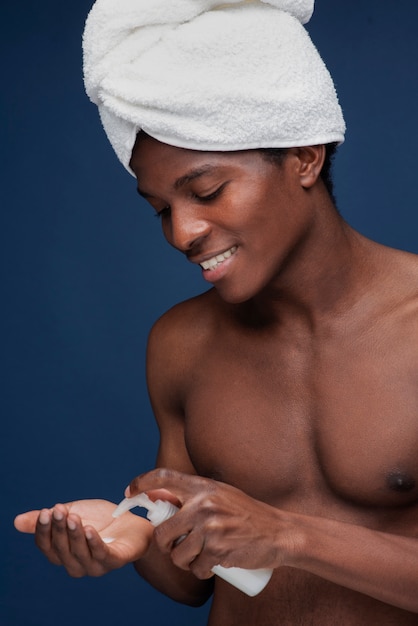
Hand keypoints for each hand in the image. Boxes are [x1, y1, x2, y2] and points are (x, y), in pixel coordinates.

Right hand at [14, 499, 153, 576]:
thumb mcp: (73, 514)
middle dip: (59, 529)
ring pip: (79, 553)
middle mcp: (77, 565)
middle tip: (59, 510)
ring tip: (73, 517)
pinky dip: (94, 543)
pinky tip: (90, 529)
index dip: (43, 531)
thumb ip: (49, 519)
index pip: (46, 546)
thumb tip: (16, 522)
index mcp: (64, 554)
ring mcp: (95, 566)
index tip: (45, 512)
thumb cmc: (101, 520)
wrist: (134, 523)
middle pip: (61, 549)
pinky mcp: (114, 561)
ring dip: (75, 535)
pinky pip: (101, 555)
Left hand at [127, 470, 292, 578]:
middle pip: (162, 531)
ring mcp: (210, 527)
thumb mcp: (220, 494)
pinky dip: (200, 572)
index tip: (129, 491)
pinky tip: (211, 565)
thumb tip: (157, 496)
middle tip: (177, 547)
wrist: (279, 532)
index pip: (164, 477)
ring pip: (177, 554)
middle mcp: (203, 504)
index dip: (142, 482)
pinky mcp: (218, 550)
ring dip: (185, 562)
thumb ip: (193, 495)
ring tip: (200, 556)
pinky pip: (196, 568)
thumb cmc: (247, 513)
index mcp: (203, 486)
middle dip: (165, 545)